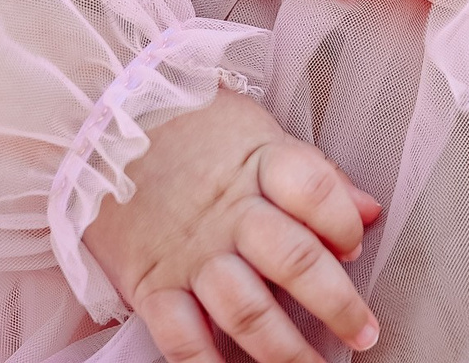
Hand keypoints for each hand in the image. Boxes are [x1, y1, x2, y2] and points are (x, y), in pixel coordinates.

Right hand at [83, 87, 383, 362]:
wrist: (97, 128)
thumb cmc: (191, 128)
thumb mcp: (258, 131)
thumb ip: (316, 174)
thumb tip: (371, 210)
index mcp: (259, 164)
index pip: (316, 190)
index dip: (343, 221)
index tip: (356, 246)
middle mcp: (229, 213)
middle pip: (293, 260)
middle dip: (337, 304)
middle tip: (364, 332)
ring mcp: (190, 254)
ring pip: (247, 310)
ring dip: (285, 351)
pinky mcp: (152, 286)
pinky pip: (182, 340)